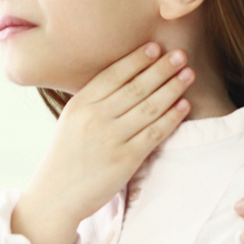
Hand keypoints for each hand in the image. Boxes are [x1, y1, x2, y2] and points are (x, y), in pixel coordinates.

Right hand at [12, 43, 193, 243]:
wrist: (55, 196)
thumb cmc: (66, 157)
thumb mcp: (71, 121)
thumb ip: (94, 101)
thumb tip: (126, 78)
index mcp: (80, 105)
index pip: (114, 74)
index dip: (137, 59)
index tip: (155, 47)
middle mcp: (95, 118)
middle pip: (136, 87)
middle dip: (161, 68)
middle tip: (180, 54)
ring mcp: (110, 139)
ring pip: (149, 107)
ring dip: (172, 88)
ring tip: (188, 74)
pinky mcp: (125, 160)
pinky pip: (154, 133)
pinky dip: (172, 117)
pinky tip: (184, 105)